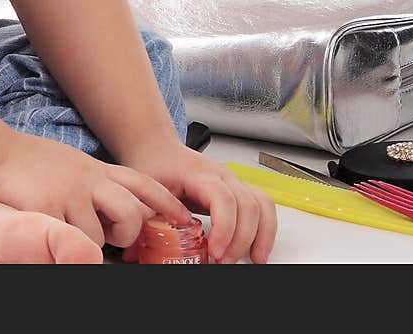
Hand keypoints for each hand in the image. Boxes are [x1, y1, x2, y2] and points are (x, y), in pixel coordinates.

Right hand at [0, 132, 190, 248]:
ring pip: (102, 234)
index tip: (185, 218)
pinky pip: (70, 239)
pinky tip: (52, 225)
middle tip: (113, 235)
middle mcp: (89, 179)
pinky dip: (64, 241)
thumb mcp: (75, 166)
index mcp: (97, 169)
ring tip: (72, 227)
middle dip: (128, 232)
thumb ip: (98, 183)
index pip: (143, 183)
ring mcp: (71, 194)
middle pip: (132, 212)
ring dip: (91, 241)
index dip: (168, 202)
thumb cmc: (33, 162)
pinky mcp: (49, 209)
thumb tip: (120, 205)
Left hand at [119, 136, 276, 264]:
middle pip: (247, 204)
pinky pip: (262, 206)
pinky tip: (258, 249)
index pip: (223, 198)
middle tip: (224, 262)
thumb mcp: (146, 190)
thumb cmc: (154, 166)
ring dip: (261, 235)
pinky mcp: (237, 190)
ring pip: (261, 204)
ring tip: (253, 260)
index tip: (216, 252)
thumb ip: (150, 215)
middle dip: (240, 239)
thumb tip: (147, 246)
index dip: (225, 227)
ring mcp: (232, 181)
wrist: (158, 149)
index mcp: (199, 173)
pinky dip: (266, 229)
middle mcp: (222, 175)